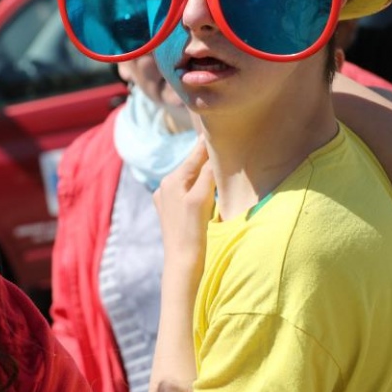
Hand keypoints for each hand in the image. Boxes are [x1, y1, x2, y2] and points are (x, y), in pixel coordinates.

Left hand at [154, 137, 214, 280]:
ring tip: (220, 160)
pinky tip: (209, 185)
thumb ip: (206, 173)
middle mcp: (165, 185)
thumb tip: (211, 150)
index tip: (221, 125)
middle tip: (226, 141)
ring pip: (191, 177)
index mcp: (172, 179)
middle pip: (193, 164)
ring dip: (204, 171)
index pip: (195, 154)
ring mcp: (166, 199)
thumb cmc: (192, 232)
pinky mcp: (172, 211)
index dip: (209, 142)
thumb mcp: (201, 198)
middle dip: (208, 156)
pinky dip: (199, 184)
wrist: (181, 265)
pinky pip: (188, 190)